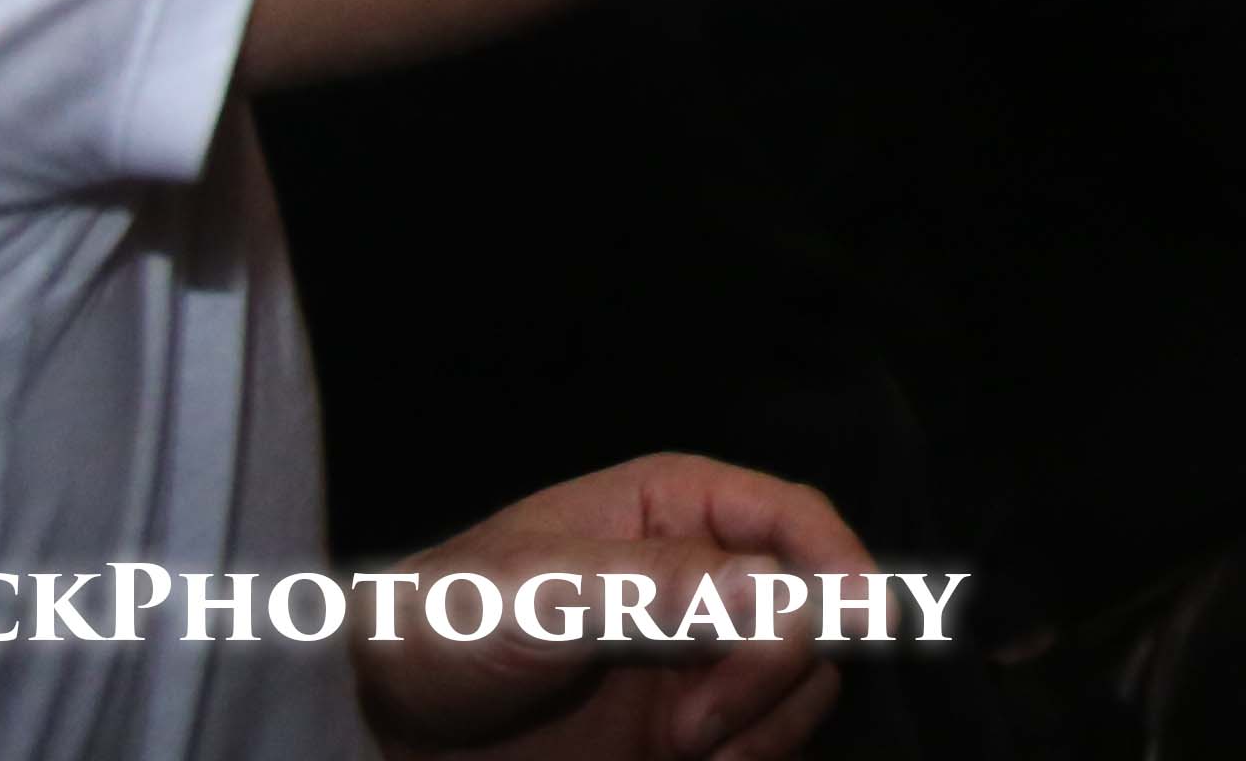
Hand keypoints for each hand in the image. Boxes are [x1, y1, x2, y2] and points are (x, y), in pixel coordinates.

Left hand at [349, 451, 866, 760]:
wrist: (376, 728)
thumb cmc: (441, 630)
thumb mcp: (539, 597)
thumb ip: (660, 586)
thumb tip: (787, 592)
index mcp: (676, 509)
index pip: (795, 519)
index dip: (841, 565)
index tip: (870, 621)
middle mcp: (705, 578)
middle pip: (815, 608)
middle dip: (775, 666)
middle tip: (696, 716)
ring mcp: (699, 659)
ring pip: (803, 683)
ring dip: (762, 722)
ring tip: (680, 743)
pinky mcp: (688, 731)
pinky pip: (767, 742)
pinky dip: (750, 757)